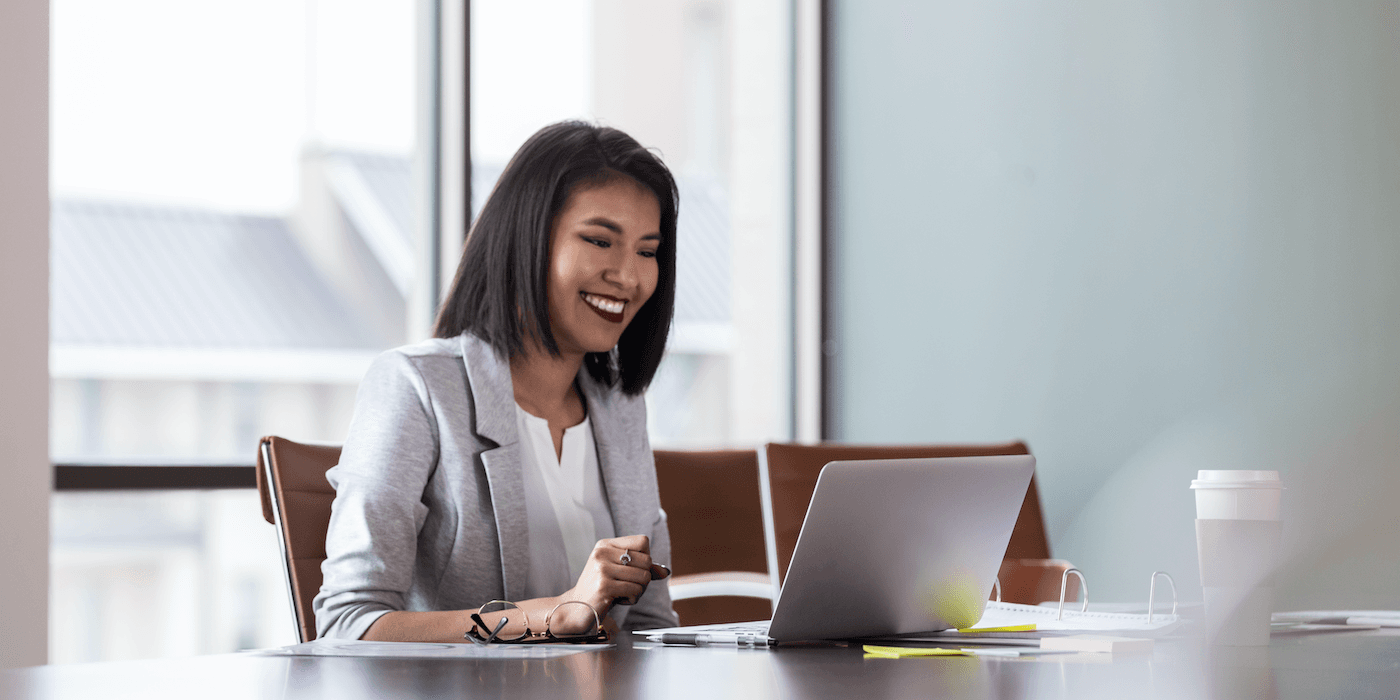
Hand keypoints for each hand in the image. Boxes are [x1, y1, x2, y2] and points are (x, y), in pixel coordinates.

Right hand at [555, 535, 670, 631]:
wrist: (575, 609)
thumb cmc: (601, 590)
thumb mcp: (621, 574)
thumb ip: (642, 569)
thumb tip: (666, 571)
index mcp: (605, 545)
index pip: (643, 541)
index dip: (645, 559)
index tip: (632, 571)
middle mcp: (602, 553)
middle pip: (647, 561)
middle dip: (644, 578)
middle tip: (629, 587)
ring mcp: (601, 569)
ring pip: (644, 577)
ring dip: (639, 591)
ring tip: (621, 594)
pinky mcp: (603, 586)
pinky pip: (636, 591)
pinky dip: (632, 599)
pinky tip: (617, 600)